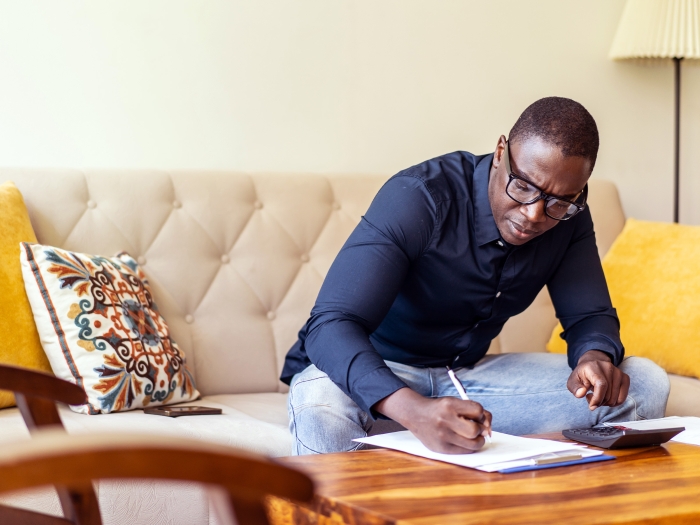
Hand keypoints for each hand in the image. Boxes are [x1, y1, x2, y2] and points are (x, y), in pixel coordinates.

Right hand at [374, 388, 491, 453]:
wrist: (415, 414)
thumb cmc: (439, 408)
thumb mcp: (454, 402)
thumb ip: (473, 411)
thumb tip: (489, 429)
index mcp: (449, 405)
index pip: (478, 410)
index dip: (481, 414)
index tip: (477, 416)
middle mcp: (445, 420)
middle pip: (475, 430)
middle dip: (480, 430)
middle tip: (476, 428)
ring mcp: (442, 436)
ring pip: (473, 444)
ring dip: (478, 441)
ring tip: (472, 436)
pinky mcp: (441, 448)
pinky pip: (464, 451)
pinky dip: (468, 447)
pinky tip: (463, 441)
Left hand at [567, 350, 629, 410]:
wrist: (592, 364)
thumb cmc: (582, 375)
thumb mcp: (573, 380)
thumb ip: (575, 388)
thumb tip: (581, 394)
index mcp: (594, 366)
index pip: (601, 385)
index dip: (597, 398)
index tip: (591, 406)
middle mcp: (608, 367)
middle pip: (608, 394)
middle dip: (599, 402)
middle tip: (591, 398)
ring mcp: (618, 372)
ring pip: (615, 398)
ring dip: (606, 402)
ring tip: (598, 395)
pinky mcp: (625, 378)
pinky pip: (622, 398)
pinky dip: (614, 402)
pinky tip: (606, 396)